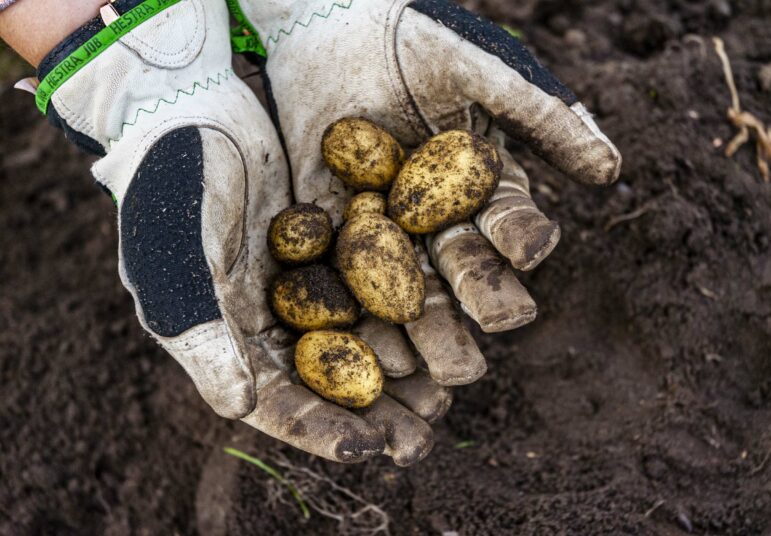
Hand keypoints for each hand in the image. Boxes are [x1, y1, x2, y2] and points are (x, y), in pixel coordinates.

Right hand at [37, 0, 447, 464]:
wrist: (190, 111)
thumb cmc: (171, 184)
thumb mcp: (179, 257)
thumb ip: (202, 329)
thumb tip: (239, 407)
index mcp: (224, 338)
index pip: (275, 403)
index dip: (321, 430)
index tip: (373, 449)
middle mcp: (265, 322)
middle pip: (325, 383)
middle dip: (373, 413)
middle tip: (423, 436)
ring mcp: (299, 285)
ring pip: (355, 342)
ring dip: (397, 372)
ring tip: (442, 395)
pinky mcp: (327, 249)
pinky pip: (369, 289)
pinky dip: (400, 312)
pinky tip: (440, 325)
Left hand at [234, 0, 621, 361]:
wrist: (336, 26)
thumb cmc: (420, 40)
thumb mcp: (484, 71)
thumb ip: (541, 117)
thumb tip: (610, 170)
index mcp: (485, 188)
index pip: (511, 222)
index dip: (522, 235)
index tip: (531, 250)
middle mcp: (442, 219)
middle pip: (467, 269)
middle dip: (484, 296)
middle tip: (502, 322)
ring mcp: (390, 233)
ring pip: (414, 288)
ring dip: (429, 326)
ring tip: (440, 363)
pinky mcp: (337, 235)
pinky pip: (351, 278)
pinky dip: (360, 309)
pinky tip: (371, 340)